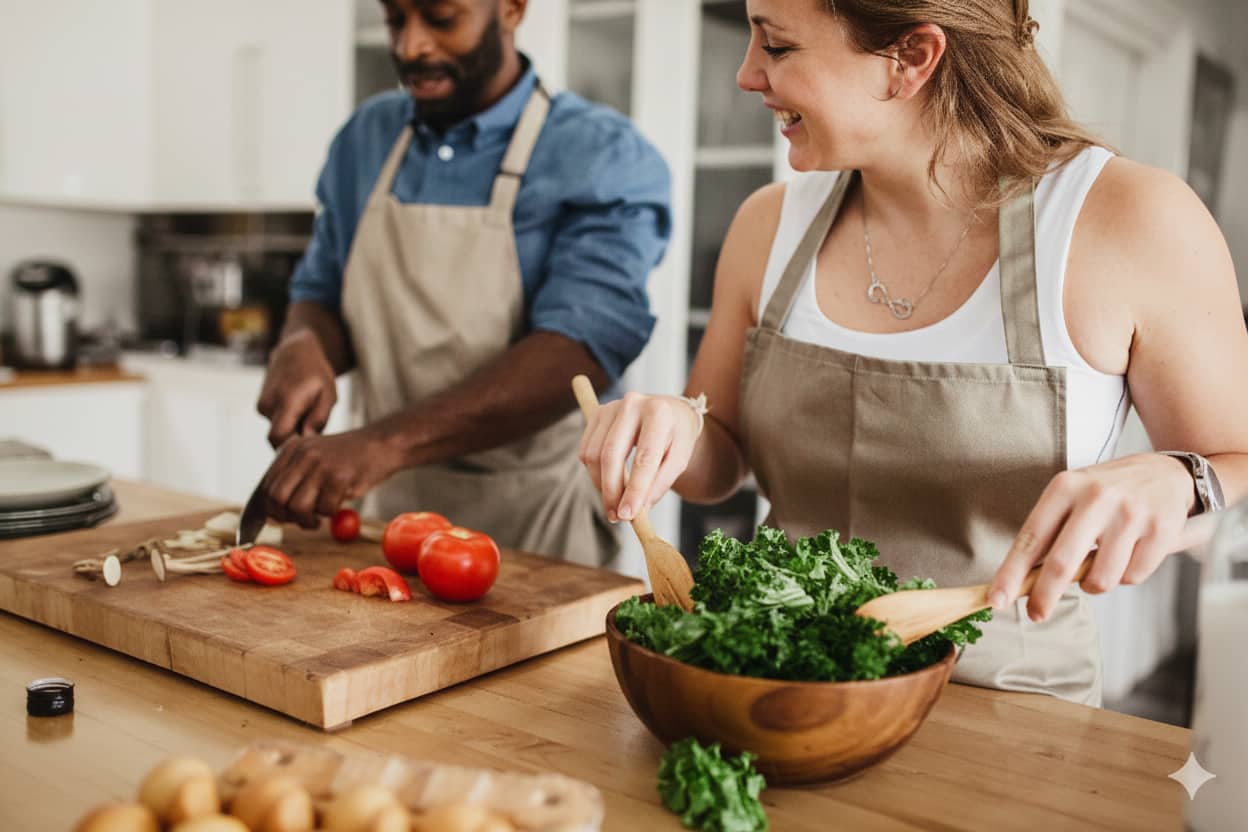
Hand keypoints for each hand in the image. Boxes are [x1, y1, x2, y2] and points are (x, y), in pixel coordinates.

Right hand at [256, 329, 337, 447]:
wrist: (295, 351)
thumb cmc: (316, 373)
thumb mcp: (328, 394)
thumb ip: (319, 418)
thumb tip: (306, 439)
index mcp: (286, 401)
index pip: (277, 438)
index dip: (290, 448)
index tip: (307, 448)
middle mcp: (269, 404)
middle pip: (278, 439)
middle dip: (295, 440)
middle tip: (315, 431)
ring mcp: (262, 405)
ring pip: (278, 431)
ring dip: (293, 429)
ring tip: (309, 414)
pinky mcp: (261, 407)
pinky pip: (275, 423)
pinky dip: (288, 422)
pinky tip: (300, 411)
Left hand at [261, 428, 396, 528]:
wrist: (382, 445)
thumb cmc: (348, 459)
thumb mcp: (315, 460)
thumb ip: (293, 481)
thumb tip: (273, 517)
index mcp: (291, 449)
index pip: (267, 487)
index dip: (274, 509)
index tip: (287, 517)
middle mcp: (302, 454)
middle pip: (277, 498)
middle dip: (287, 517)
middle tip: (303, 521)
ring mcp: (321, 464)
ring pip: (298, 507)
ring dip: (307, 521)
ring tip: (318, 519)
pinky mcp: (340, 476)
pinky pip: (325, 508)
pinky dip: (330, 513)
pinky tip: (337, 506)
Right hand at [578, 392, 699, 522]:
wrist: (670, 412)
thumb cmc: (677, 437)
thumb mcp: (680, 459)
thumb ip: (661, 482)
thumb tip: (639, 509)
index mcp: (659, 414)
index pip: (644, 458)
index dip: (635, 490)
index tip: (628, 515)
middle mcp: (632, 404)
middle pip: (611, 455)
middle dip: (611, 490)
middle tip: (616, 516)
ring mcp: (611, 407)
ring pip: (594, 454)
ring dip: (600, 484)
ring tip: (614, 501)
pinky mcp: (597, 414)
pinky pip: (586, 450)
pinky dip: (594, 472)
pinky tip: (609, 481)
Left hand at [988, 453, 1193, 621]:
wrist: (1166, 473)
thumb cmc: (1106, 492)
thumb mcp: (1071, 497)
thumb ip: (1049, 534)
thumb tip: (1020, 582)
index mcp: (1065, 486)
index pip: (1031, 538)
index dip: (1011, 573)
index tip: (996, 599)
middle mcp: (1096, 497)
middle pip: (1061, 564)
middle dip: (1043, 597)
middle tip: (1035, 614)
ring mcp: (1130, 513)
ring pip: (1100, 579)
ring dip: (1093, 584)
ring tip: (1099, 564)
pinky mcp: (1161, 530)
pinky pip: (1133, 577)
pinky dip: (1126, 576)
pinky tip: (1129, 554)